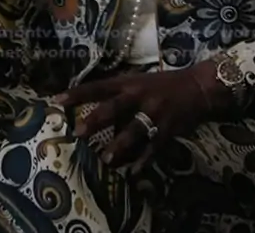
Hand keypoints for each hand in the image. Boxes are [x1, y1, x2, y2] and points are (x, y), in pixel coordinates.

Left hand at [55, 60, 233, 170]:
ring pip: (134, 129)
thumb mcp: (138, 84)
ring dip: (119, 145)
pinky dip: (144, 159)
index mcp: (129, 83)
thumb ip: (118, 99)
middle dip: (96, 119)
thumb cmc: (162, 86)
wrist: (197, 88)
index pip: (99, 87)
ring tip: (106, 159)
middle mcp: (140, 96)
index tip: (57, 101)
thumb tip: (93, 119)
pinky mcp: (168, 128)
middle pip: (115, 107)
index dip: (78, 93)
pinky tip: (134, 171)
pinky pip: (154, 146)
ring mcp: (155, 112)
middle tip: (79, 131)